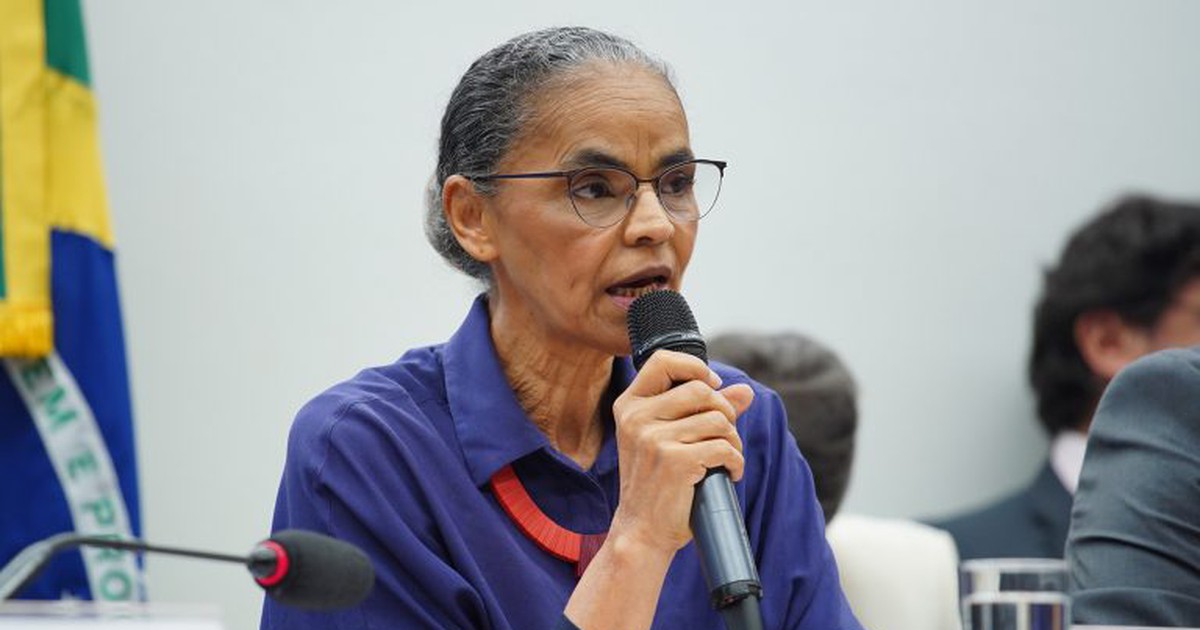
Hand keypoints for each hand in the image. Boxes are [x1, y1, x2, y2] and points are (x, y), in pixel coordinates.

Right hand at [608, 350, 754, 556]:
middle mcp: (637, 418)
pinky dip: (736, 462)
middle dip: (725, 412)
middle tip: (725, 436)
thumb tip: (745, 391)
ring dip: (733, 440)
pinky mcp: (675, 461)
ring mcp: (654, 439)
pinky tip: (729, 474)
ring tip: (726, 458)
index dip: (696, 367)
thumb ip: (704, 411)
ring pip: (718, 420)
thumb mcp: (669, 440)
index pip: (663, 361)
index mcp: (629, 406)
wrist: (641, 531)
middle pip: (702, 390)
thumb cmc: (656, 484)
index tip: (712, 386)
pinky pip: (724, 448)